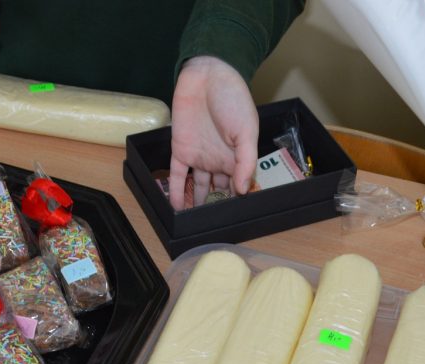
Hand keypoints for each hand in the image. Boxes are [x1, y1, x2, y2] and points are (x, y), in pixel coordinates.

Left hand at [169, 56, 258, 211]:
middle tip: (212, 227)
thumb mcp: (247, 130)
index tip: (235, 219)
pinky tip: (177, 208)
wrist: (209, 75)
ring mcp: (199, 157)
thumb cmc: (234, 99)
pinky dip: (177, 192)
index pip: (239, 185)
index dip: (237, 202)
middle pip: (218, 191)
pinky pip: (178, 177)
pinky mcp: (181, 150)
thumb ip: (246, 161)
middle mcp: (219, 161)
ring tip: (193, 225)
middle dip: (217, 207)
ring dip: (196, 204)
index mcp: (238, 157)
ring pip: (198, 188)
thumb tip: (243, 189)